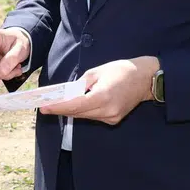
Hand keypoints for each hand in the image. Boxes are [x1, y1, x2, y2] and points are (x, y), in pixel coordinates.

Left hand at [40, 57, 159, 125]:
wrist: (145, 79)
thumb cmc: (121, 70)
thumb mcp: (97, 72)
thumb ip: (80, 84)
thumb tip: (66, 93)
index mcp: (102, 96)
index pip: (74, 105)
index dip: (57, 107)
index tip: (43, 107)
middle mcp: (107, 111)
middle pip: (78, 113)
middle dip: (61, 109)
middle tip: (45, 105)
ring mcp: (111, 117)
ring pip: (84, 116)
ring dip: (71, 110)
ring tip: (56, 104)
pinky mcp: (113, 119)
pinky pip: (93, 116)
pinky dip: (83, 111)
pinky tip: (74, 105)